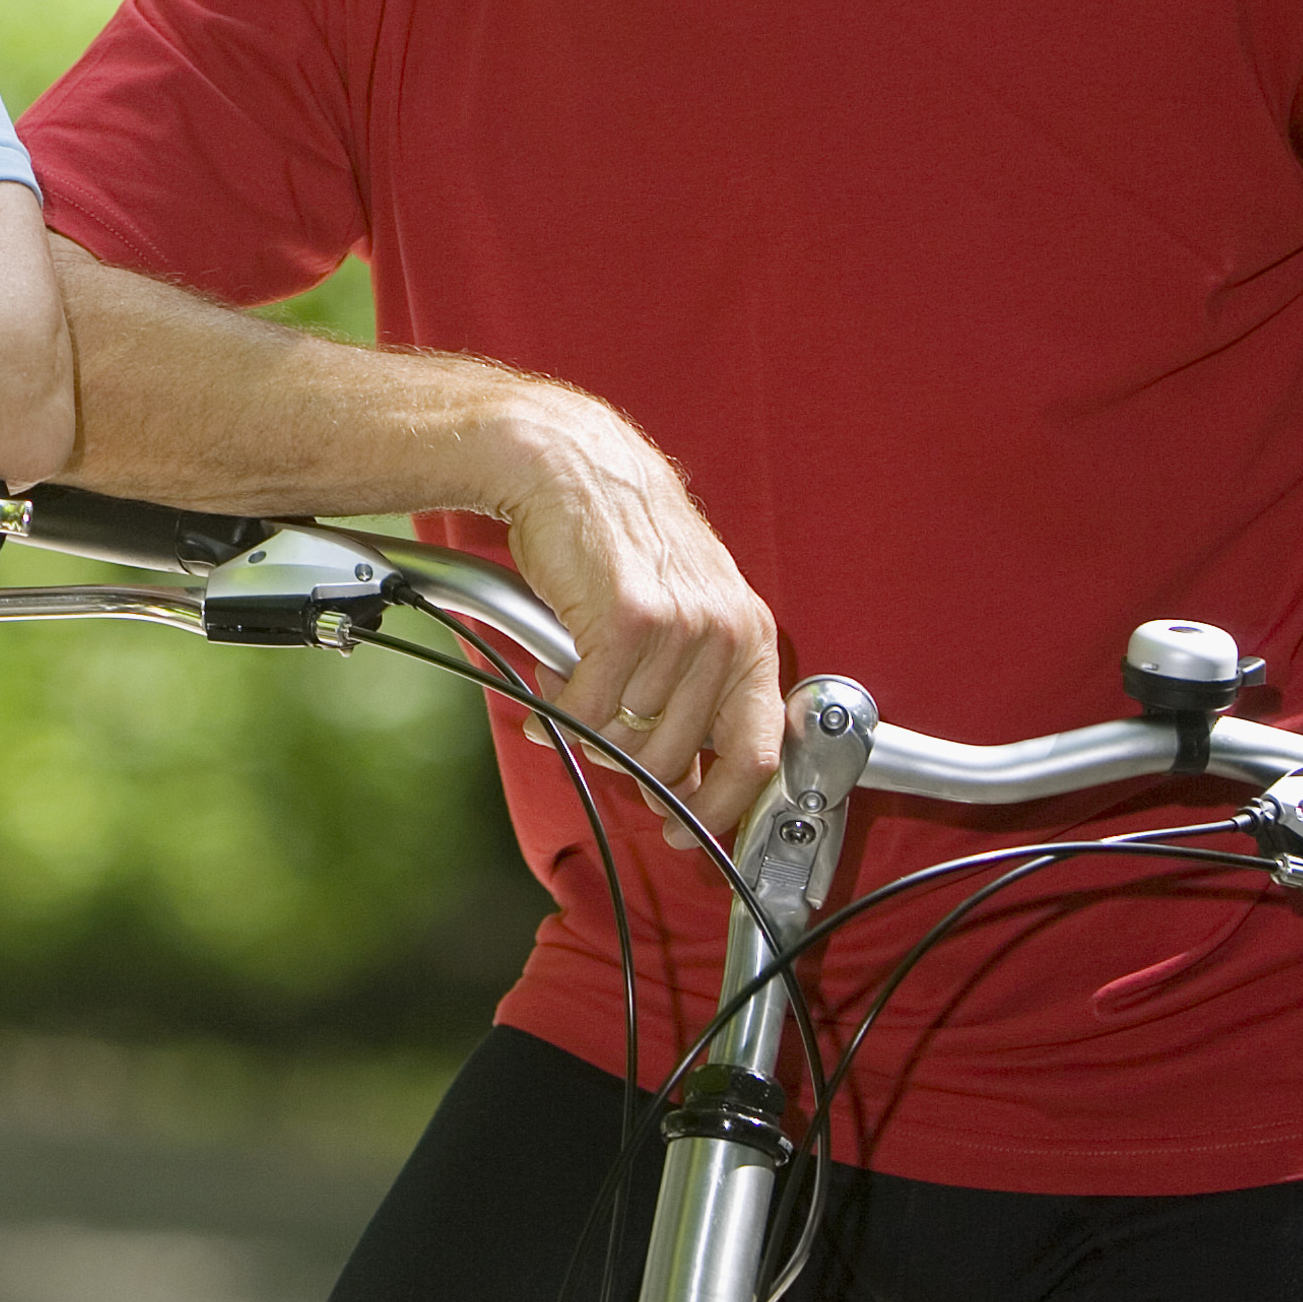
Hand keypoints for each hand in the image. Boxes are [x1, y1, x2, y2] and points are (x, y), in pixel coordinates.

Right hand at [465, 381, 786, 838]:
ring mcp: (680, 629)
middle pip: (677, 757)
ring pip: (626, 735)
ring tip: (569, 686)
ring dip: (584, 727)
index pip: (756, 754)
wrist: (573, 468)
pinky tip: (546, 680)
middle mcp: (724, 633)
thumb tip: (686, 777)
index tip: (689, 833)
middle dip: (628, 765)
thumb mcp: (686, 610)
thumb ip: (697, 689)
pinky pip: (587, 708)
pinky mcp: (628, 622)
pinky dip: (556, 707)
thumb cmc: (621, 539)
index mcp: (748, 636)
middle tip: (597, 742)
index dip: (720, 808)